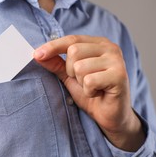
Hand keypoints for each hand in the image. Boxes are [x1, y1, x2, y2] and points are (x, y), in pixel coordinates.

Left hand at [34, 35, 144, 150]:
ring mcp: (116, 60)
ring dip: (81, 83)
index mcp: (99, 43)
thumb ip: (57, 64)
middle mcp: (110, 48)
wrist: (111, 116)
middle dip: (71, 71)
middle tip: (83, 82)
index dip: (53, 46)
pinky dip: (89, 91)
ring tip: (93, 88)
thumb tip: (37, 54)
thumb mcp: (70, 77)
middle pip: (74, 51)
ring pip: (80, 67)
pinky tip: (98, 93)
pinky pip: (89, 80)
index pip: (71, 40)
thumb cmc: (93, 93)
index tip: (36, 54)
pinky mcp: (119, 76)